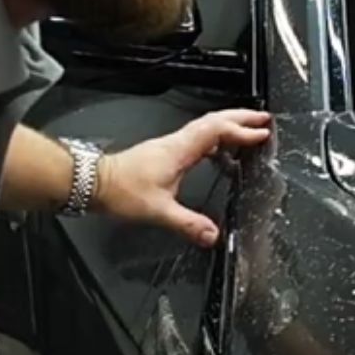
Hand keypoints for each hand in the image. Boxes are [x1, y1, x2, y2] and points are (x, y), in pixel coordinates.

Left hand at [96, 110, 271, 245]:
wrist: (91, 183)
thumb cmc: (120, 191)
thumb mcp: (158, 211)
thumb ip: (188, 224)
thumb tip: (213, 235)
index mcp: (179, 150)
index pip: (217, 131)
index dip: (242, 131)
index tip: (262, 133)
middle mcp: (176, 143)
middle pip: (213, 121)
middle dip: (240, 118)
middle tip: (263, 120)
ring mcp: (170, 147)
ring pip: (205, 128)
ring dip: (228, 127)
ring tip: (248, 133)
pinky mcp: (164, 154)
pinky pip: (197, 141)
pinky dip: (214, 141)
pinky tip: (220, 155)